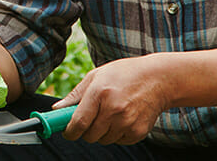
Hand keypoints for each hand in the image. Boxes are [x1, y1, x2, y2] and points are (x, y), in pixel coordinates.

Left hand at [52, 54, 170, 144]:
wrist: (159, 79)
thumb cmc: (124, 74)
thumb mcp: (97, 75)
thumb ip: (76, 94)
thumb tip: (57, 109)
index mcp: (99, 93)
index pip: (79, 122)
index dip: (70, 131)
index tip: (67, 132)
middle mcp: (113, 109)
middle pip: (90, 135)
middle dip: (85, 131)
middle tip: (90, 120)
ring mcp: (127, 122)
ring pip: (104, 140)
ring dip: (101, 132)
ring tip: (110, 115)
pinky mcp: (138, 131)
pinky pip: (119, 141)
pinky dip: (116, 134)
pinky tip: (122, 118)